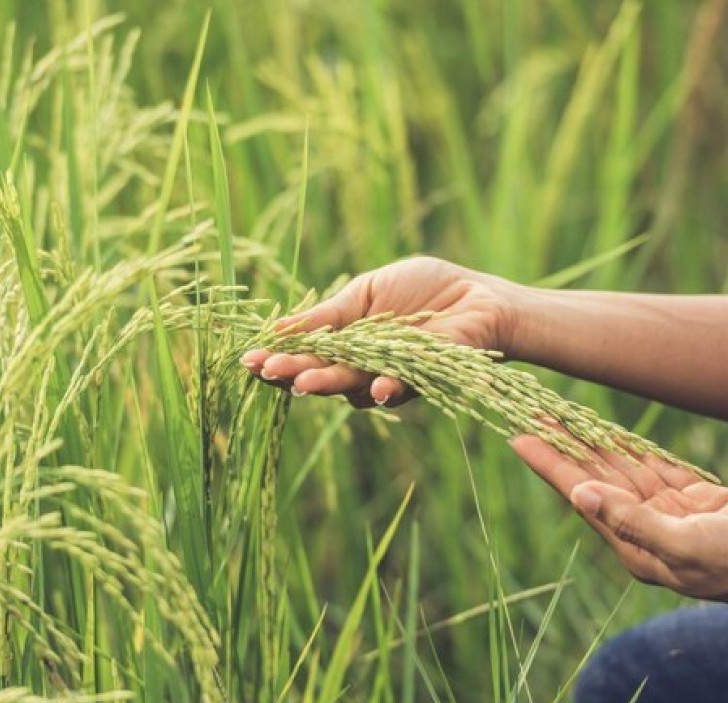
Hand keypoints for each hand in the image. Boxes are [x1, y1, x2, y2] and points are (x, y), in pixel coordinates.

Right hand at [241, 256, 522, 406]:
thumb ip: (329, 315)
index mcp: (345, 342)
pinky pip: (398, 388)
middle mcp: (362, 367)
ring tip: (305, 381)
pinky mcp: (422, 380)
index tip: (250, 360)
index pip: (304, 354)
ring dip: (329, 383)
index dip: (278, 358)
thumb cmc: (424, 289)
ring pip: (352, 386)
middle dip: (293, 374)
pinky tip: (375, 387)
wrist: (478, 297)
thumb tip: (278, 328)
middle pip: (321, 374)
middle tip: (271, 372)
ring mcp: (389, 377)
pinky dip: (385, 387)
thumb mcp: (367, 293)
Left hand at [510, 433, 727, 610]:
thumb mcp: (687, 545)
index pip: (580, 496)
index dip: (549, 464)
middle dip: (563, 446)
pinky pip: (656, 468)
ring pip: (623, 470)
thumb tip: (581, 496)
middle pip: (594, 479)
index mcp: (635, 547)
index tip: (518, 436)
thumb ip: (632, 521)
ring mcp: (671, 516)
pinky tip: (609, 431)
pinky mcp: (698, 502)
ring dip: (593, 443)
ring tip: (561, 414)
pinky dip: (632, 448)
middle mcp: (645, 530)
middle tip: (531, 411)